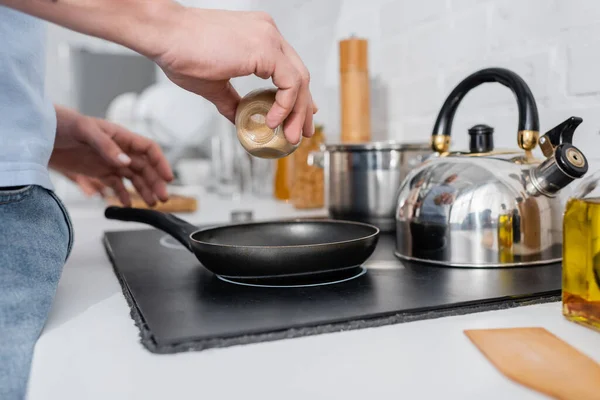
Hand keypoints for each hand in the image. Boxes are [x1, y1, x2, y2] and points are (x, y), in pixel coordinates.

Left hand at [50, 105, 173, 206]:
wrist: (37, 133)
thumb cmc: (61, 123)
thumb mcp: (84, 130)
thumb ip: (106, 146)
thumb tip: (125, 162)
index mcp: (120, 136)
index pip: (148, 149)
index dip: (161, 163)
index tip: (168, 178)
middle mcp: (118, 150)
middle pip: (145, 167)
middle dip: (155, 183)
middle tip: (162, 198)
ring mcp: (109, 161)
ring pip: (133, 178)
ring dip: (144, 190)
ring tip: (151, 204)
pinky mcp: (97, 171)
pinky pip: (115, 185)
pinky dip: (122, 195)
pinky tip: (127, 204)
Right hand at [148, 6, 316, 144]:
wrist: (165, 35)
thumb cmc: (181, 52)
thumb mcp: (214, 83)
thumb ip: (231, 101)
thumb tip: (239, 118)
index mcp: (259, 36)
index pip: (289, 68)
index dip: (297, 95)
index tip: (298, 115)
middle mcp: (268, 33)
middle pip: (299, 75)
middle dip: (302, 108)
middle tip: (300, 132)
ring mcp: (269, 38)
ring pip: (299, 80)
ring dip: (297, 112)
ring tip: (289, 135)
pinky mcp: (265, 48)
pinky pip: (289, 83)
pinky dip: (285, 105)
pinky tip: (273, 121)